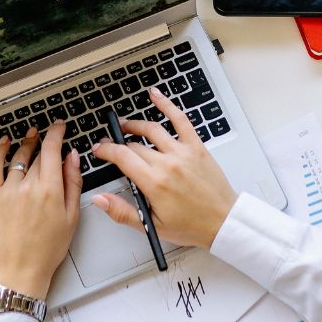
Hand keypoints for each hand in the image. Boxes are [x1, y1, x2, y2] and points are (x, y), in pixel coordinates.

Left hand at [0, 122, 81, 297]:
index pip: (53, 150)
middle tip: (48, 135)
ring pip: (18, 157)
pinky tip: (4, 143)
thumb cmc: (47, 249)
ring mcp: (8, 190)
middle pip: (38, 155)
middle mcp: (28, 186)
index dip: (56, 133)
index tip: (59, 126)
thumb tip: (73, 158)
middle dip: (44, 142)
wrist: (20, 269)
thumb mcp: (71, 217)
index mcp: (51, 190)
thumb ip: (73, 183)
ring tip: (30, 137)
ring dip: (25, 144)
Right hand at [89, 88, 238, 248]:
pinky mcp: (196, 147)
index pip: (122, 157)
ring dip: (135, 125)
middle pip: (134, 145)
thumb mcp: (152, 225)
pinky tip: (155, 95)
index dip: (106, 150)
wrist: (222, 221)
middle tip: (110, 144)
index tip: (99, 150)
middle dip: (117, 143)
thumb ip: (122, 211)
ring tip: (125, 125)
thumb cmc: (191, 225)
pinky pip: (180, 120)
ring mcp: (183, 152)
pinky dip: (167, 105)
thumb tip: (99, 199)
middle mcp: (168, 164)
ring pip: (152, 129)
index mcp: (154, 183)